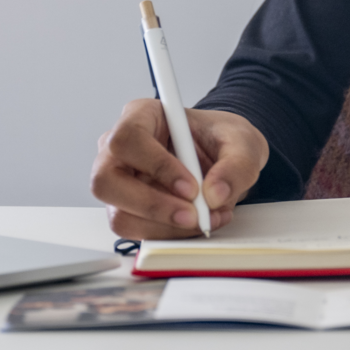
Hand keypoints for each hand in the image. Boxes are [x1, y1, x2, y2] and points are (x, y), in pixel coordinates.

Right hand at [91, 100, 268, 239]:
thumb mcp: (243, 142)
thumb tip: (215, 193)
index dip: (156, 165)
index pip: (127, 138)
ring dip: (164, 226)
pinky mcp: (128, 209)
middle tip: (192, 215)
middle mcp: (120, 149)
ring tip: (204, 219)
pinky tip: (198, 222)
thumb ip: (236, 165)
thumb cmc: (221, 138)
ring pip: (119, 215)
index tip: (191, 187)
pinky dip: (169, 234)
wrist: (224, 157)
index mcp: (141, 115)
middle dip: (151, 206)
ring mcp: (120, 182)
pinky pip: (137, 231)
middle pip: (106, 181)